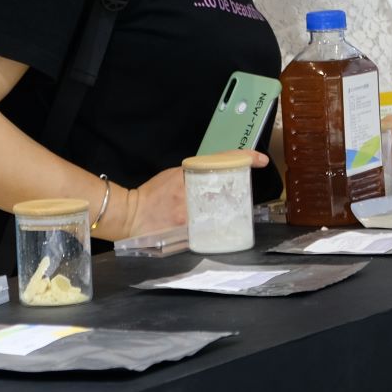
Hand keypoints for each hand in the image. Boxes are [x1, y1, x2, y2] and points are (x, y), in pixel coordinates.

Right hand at [124, 152, 269, 238]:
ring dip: (228, 214)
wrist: (130, 215)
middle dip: (238, 194)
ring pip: (220, 213)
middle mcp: (190, 193)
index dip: (244, 157)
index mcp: (188, 175)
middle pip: (226, 190)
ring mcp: (189, 215)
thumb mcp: (174, 175)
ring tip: (232, 216)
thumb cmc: (152, 194)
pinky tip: (219, 232)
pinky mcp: (186, 233)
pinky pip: (209, 232)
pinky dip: (216, 230)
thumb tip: (218, 174)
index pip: (221, 161)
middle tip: (243, 197)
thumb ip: (195, 174)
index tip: (261, 159)